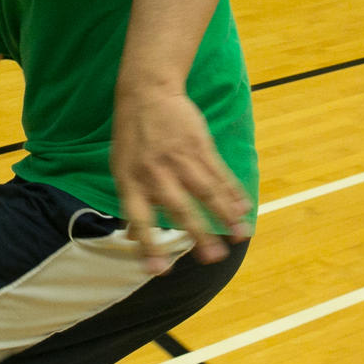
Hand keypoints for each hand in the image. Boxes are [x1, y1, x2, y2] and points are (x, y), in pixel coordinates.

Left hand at [110, 91, 251, 274]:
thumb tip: (131, 240)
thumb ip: (131, 204)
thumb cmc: (132, 137)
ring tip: (239, 235)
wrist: (147, 92)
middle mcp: (155, 173)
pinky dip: (232, 192)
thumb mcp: (120, 169)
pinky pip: (218, 173)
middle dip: (198, 234)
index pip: (139, 220)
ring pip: (206, 191)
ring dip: (224, 215)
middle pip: (179, 208)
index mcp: (131, 182)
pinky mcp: (199, 145)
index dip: (148, 247)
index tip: (160, 271)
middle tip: (213, 259)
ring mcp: (179, 158)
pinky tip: (243, 208)